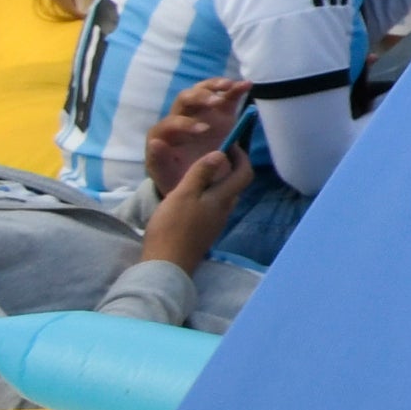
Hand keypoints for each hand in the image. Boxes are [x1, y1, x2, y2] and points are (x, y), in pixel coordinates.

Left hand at [139, 76, 250, 198]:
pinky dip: (234, 89)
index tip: (204, 131)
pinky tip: (246, 85)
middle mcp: (181, 117)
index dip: (186, 123)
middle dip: (200, 97)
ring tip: (230, 86)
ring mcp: (201, 112)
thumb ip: (159, 160)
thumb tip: (157, 142)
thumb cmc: (177, 176)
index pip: (172, 121)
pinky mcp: (219, 112)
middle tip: (215, 103)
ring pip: (202, 90)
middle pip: (185, 98)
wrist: (196, 178)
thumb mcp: (165, 173)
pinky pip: (225, 96)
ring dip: (215, 86)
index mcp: (165, 132)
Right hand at [141, 141, 249, 273]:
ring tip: (196, 171)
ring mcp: (214, 223)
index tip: (229, 143)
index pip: (244, 174)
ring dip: (215, 181)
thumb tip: (221, 154)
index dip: (241, 156)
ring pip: (221, 196)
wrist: (166, 265)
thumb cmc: (173, 227)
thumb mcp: (184, 195)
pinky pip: (210, 207)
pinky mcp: (203, 232)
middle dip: (228, 167)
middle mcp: (224, 211)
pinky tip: (187, 195)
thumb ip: (201, 174)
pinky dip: (205, 195)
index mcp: (223, 199)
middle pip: (234, 185)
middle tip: (210, 154)